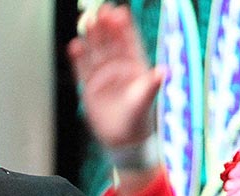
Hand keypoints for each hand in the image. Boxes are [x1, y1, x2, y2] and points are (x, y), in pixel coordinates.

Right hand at [67, 3, 163, 149]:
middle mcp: (118, 67)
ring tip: (86, 22)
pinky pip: (82, 68)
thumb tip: (164, 70)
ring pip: (96, 51)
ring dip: (91, 37)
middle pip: (110, 41)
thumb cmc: (139, 119)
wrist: (123, 139)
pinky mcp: (89, 86)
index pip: (129, 41)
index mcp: (135, 65)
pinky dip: (79, 57)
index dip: (124, 27)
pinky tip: (75, 45)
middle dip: (106, 26)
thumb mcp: (146, 101)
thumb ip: (152, 85)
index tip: (119, 12)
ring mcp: (103, 75)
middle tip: (100, 11)